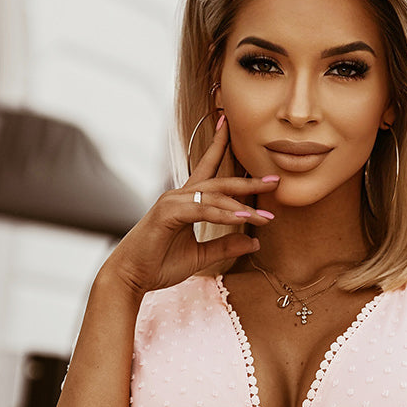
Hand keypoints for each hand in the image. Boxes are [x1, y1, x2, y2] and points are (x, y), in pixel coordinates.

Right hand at [102, 117, 277, 296]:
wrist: (131, 277)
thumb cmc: (159, 265)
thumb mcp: (201, 256)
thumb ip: (226, 246)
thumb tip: (255, 242)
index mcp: (185, 202)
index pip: (206, 169)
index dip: (219, 147)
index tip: (231, 129)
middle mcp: (179, 196)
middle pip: (219, 181)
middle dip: (248, 182)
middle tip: (275, 180)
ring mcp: (172, 202)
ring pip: (214, 197)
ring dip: (242, 206)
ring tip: (266, 215)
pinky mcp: (168, 213)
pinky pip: (203, 210)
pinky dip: (224, 215)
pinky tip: (243, 220)